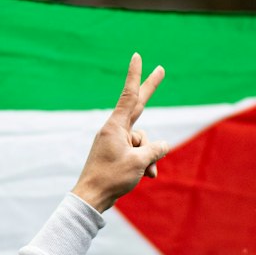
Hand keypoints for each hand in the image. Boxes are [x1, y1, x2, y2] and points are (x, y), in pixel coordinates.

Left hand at [72, 53, 168, 211]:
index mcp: (116, 127)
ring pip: (143, 141)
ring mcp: (116, 141)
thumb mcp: (139, 162)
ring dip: (148, 157)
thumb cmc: (112, 178)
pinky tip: (143, 177)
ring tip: (143, 173)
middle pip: (139, 107)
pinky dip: (143, 164)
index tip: (137, 56)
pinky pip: (137, 153)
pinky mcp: (117, 153)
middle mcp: (115, 130)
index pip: (129, 95)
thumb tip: (164, 145)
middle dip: (151, 90)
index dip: (136, 76)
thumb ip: (155, 150)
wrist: (92, 198)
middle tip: (161, 69)